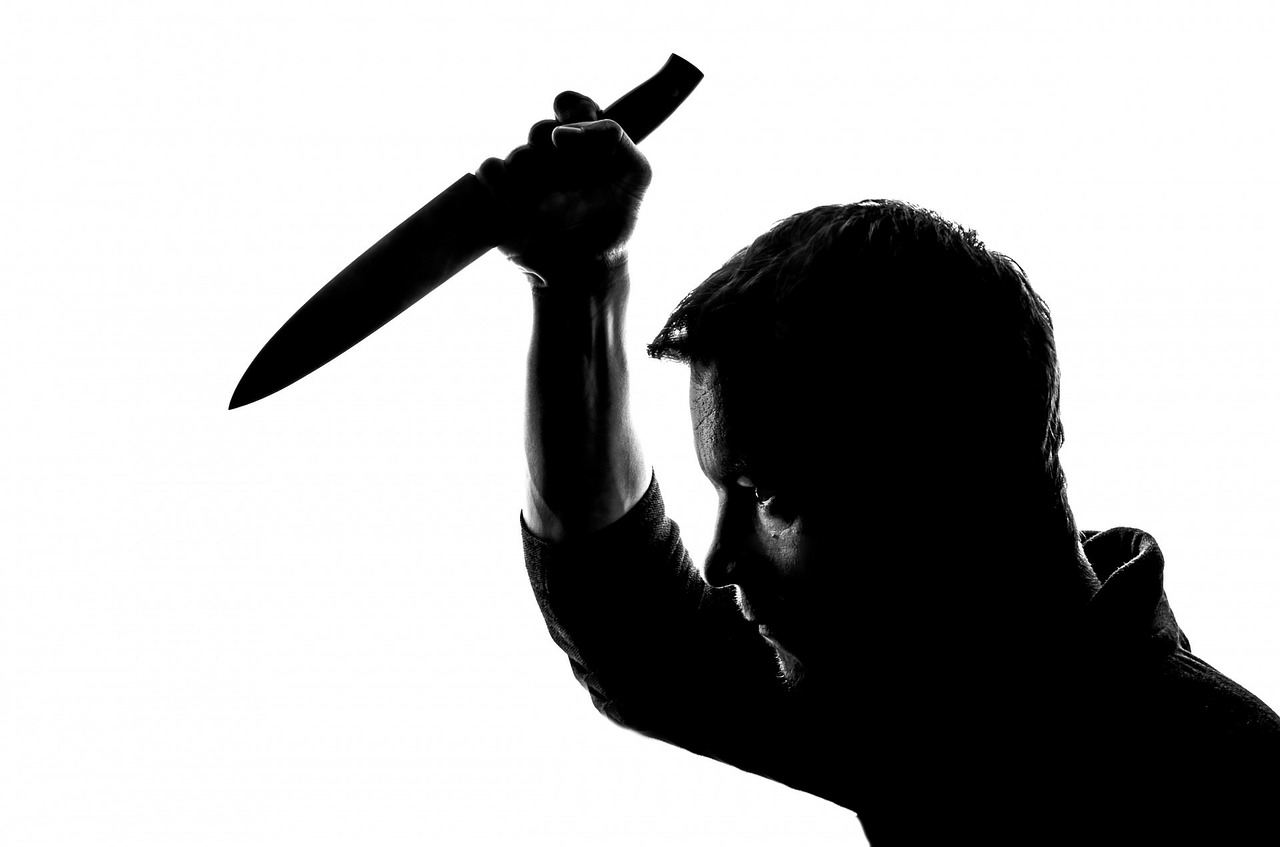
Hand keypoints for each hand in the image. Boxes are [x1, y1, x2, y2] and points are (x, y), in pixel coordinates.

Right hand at [476, 91, 651, 284]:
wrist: (584, 271)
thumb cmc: (614, 225)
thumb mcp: (635, 175)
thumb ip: (612, 136)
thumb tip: (559, 133)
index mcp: (584, 143)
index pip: (570, 104)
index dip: (571, 108)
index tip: (576, 132)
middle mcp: (552, 155)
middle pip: (540, 127)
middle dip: (557, 155)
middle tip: (573, 183)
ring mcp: (524, 174)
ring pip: (519, 155)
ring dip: (538, 181)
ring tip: (554, 211)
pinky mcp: (499, 194)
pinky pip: (490, 170)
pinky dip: (503, 187)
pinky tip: (522, 211)